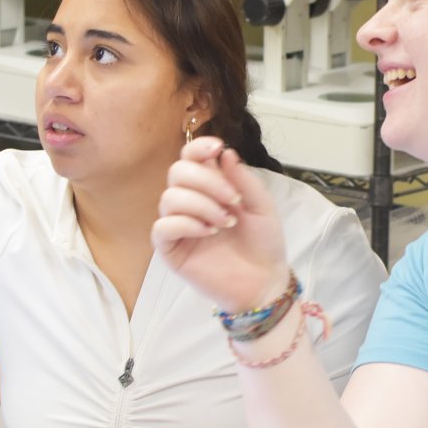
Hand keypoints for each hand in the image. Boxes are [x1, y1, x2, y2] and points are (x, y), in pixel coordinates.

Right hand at [152, 137, 290, 311]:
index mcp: (210, 186)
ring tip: (225, 222)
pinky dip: (185, 224)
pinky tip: (208, 232)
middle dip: (206, 180)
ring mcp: (179, 225)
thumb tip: (224, 152)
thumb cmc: (264, 242)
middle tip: (233, 200)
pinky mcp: (171, 249)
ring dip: (201, 205)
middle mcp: (190, 201)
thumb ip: (243, 179)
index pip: (190, 157)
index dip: (198, 147)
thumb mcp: (262, 206)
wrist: (265, 280)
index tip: (217, 148)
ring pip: (169, 198)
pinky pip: (162, 227)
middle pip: (177, 172)